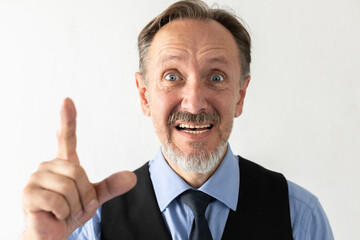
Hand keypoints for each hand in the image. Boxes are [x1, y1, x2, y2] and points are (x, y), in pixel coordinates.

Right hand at [21, 98, 136, 239]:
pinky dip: (63, 213)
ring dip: (75, 206)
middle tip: (78, 207)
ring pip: (69, 187)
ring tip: (66, 212)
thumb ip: (111, 186)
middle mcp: (48, 165)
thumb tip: (132, 177)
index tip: (67, 101)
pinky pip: (58, 200)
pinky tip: (55, 215)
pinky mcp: (28, 193)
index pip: (66, 137)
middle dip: (85, 195)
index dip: (68, 119)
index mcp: (64, 163)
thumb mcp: (93, 198)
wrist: (52, 234)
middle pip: (78, 172)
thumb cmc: (69, 212)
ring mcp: (36, 177)